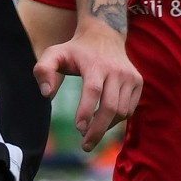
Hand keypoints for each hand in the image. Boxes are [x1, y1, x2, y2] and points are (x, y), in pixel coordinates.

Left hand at [33, 19, 143, 151]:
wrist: (104, 35)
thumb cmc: (75, 50)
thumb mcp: (54, 54)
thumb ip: (43, 71)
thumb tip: (47, 95)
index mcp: (96, 64)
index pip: (93, 90)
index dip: (87, 111)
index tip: (78, 129)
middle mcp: (117, 70)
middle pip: (111, 107)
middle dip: (98, 130)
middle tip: (85, 146)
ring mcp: (130, 76)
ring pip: (122, 111)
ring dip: (106, 127)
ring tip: (91, 132)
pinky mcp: (138, 82)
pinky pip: (129, 109)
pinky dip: (116, 121)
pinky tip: (103, 121)